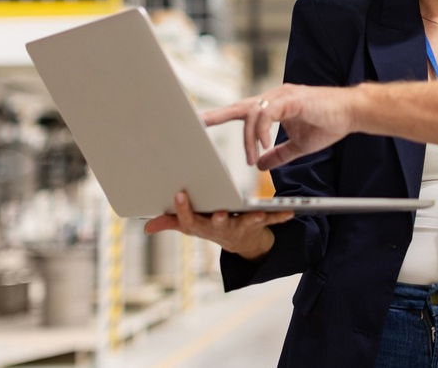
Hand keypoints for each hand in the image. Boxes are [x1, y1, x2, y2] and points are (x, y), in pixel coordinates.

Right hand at [143, 191, 293, 259]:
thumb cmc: (212, 226)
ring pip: (245, 223)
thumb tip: (147, 227)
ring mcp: (241, 228)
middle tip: (220, 213)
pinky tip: (290, 212)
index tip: (179, 193)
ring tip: (257, 213)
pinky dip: (280, 217)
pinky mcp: (259, 225)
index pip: (190, 220)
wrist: (241, 244)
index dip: (183, 209)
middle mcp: (221, 228)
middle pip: (218, 224)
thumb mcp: (192, 225)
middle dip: (219, 219)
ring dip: (252, 219)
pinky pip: (270, 220)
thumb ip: (171, 222)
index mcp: (203, 226)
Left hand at [202, 83, 352, 170]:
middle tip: (197, 123)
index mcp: (274, 107)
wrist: (352, 113)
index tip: (202, 124)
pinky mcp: (292, 99)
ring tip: (250, 158)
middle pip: (240, 107)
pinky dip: (262, 130)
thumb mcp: (299, 145)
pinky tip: (264, 145)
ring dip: (249, 139)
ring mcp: (282, 97)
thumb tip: (260, 165)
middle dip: (217, 115)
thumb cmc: (328, 123)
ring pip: (253, 114)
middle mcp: (275, 98)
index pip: (242, 111)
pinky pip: (268, 114)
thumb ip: (278, 153)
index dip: (222, 117)